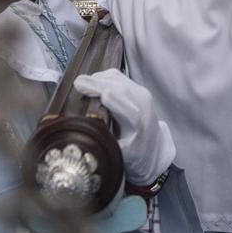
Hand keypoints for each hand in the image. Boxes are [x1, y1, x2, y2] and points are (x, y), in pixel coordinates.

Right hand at [74, 69, 174, 184]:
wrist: (153, 145)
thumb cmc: (136, 152)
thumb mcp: (121, 156)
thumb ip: (107, 146)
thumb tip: (87, 143)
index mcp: (141, 126)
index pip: (130, 112)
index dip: (117, 103)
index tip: (103, 95)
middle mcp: (143, 105)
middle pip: (121, 90)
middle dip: (98, 85)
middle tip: (78, 84)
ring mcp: (140, 92)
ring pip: (118, 80)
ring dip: (98, 79)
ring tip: (81, 84)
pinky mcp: (134, 86)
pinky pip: (116, 76)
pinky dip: (102, 77)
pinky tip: (91, 82)